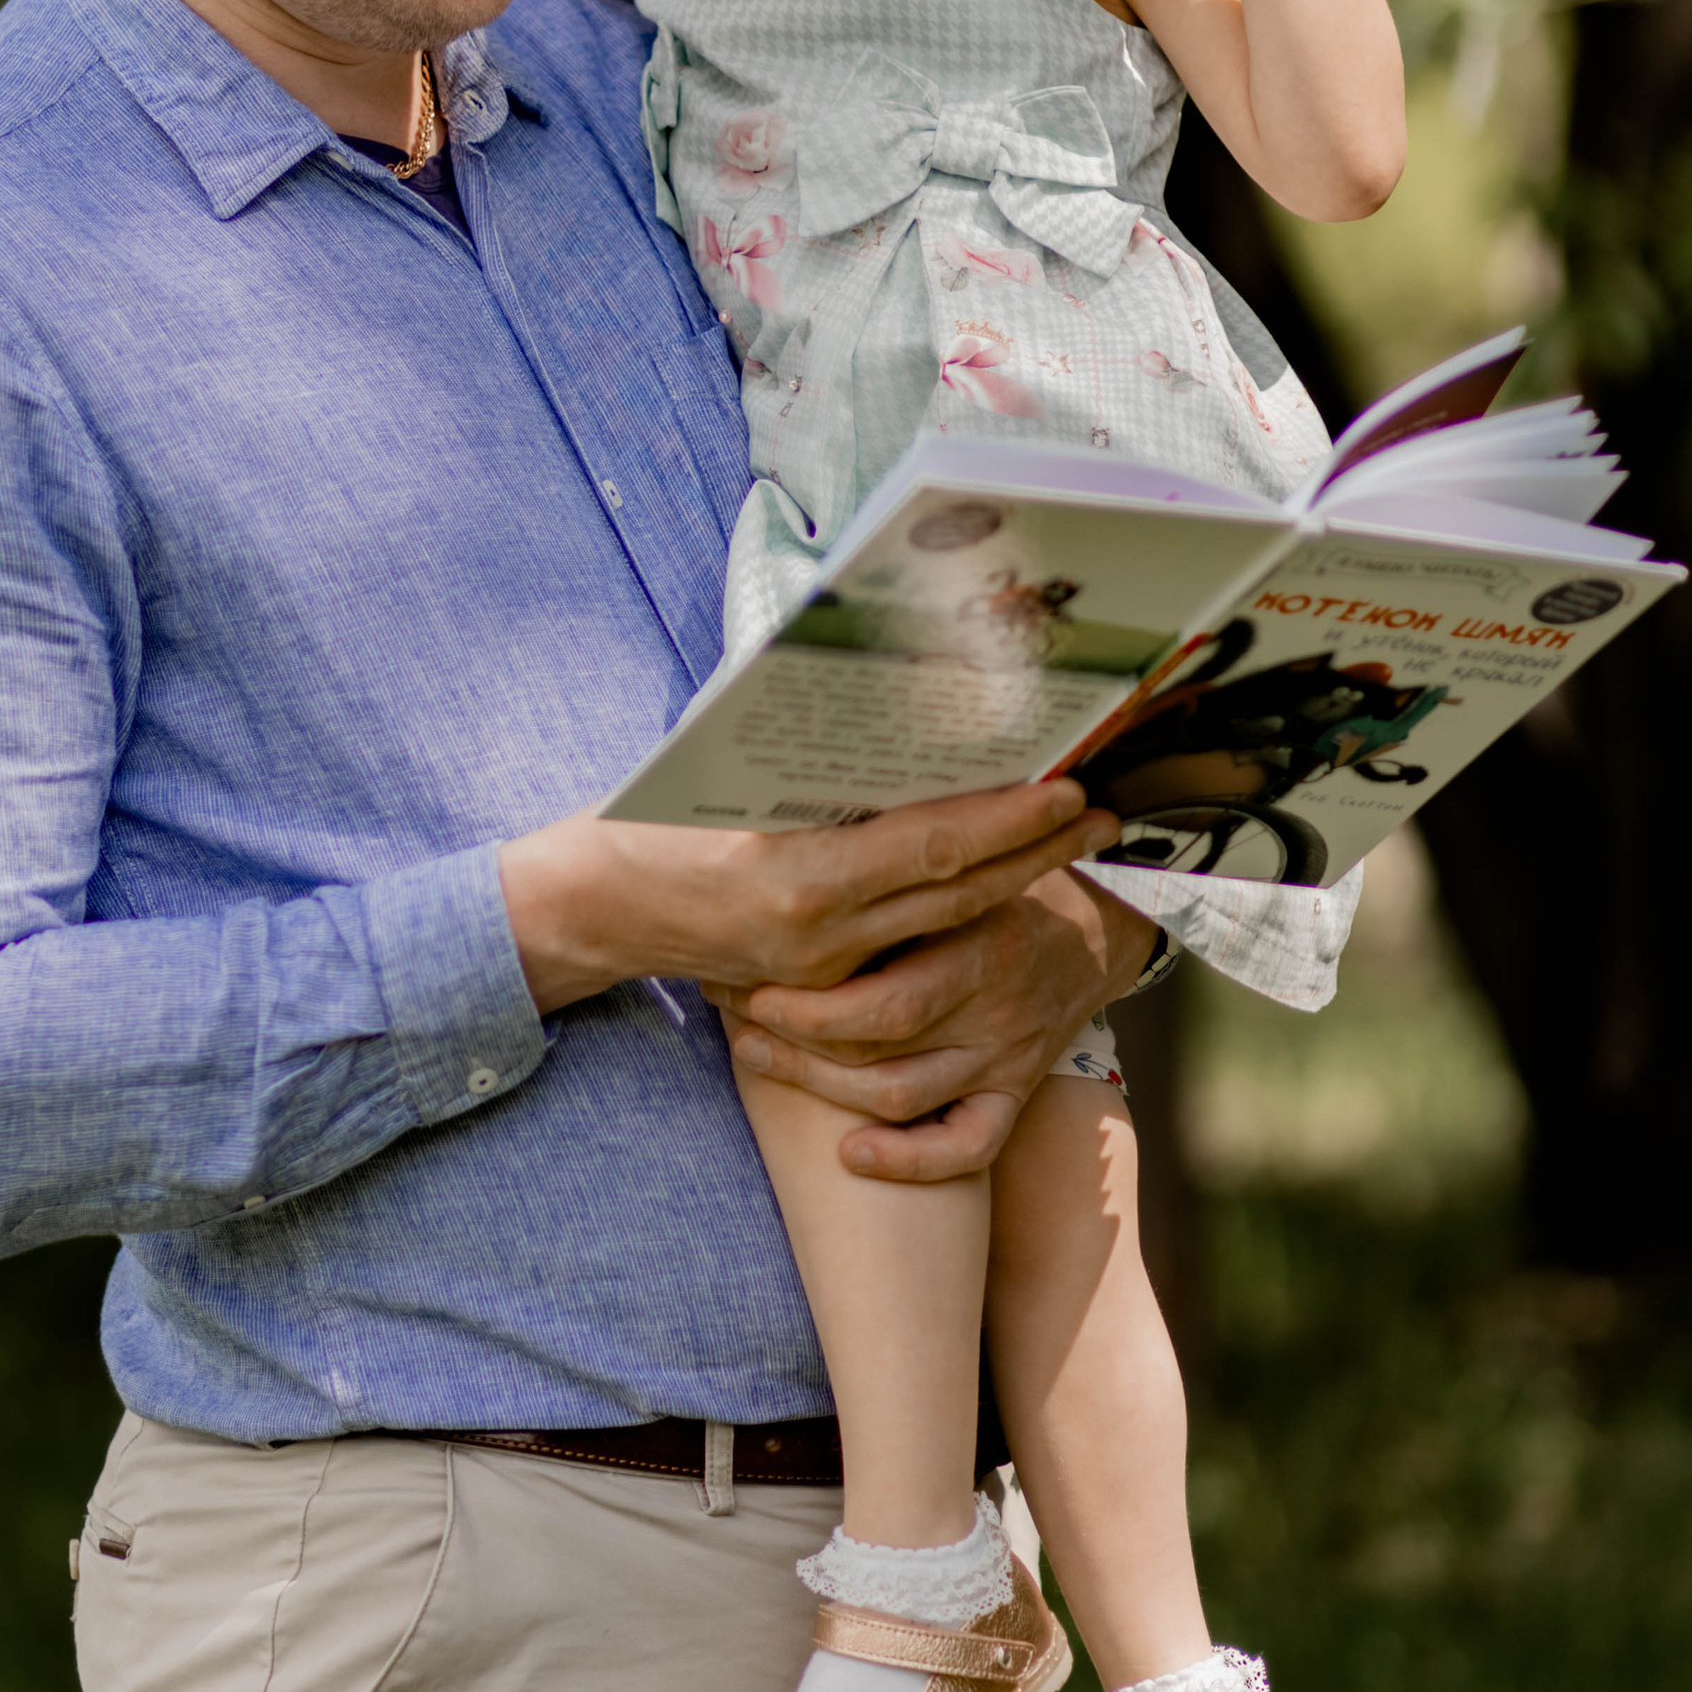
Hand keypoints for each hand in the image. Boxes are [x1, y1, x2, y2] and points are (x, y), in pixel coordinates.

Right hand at [499, 778, 1117, 1016]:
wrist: (588, 910)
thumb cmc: (646, 821)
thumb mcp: (726, 775)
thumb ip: (812, 763)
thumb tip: (901, 708)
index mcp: (796, 877)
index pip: (930, 848)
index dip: (1008, 821)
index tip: (1066, 787)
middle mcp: (819, 935)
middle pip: (957, 894)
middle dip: (1038, 852)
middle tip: (1103, 811)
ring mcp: (821, 968)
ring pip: (943, 924)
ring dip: (1016, 880)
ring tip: (1073, 839)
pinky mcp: (817, 982)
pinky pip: (907, 944)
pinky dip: (961, 904)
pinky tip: (1000, 872)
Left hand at [710, 869, 1157, 1182]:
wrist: (1091, 932)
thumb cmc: (1001, 883)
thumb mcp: (960, 862)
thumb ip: (899, 873)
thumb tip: (793, 847)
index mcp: (981, 944)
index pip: (885, 996)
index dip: (806, 999)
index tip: (745, 973)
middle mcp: (994, 1009)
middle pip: (879, 1045)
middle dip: (792, 1034)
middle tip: (731, 1008)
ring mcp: (1004, 1058)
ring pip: (902, 1095)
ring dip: (817, 1084)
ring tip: (754, 1052)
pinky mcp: (1014, 1094)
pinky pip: (969, 1146)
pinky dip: (911, 1160)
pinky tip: (852, 1155)